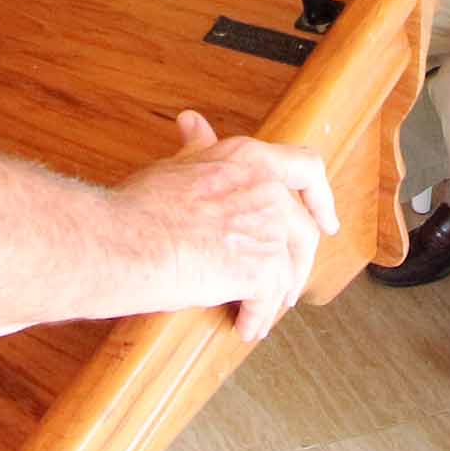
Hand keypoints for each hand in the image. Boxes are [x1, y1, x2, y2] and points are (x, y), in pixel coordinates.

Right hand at [108, 111, 339, 342]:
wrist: (123, 241)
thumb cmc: (138, 206)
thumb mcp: (173, 165)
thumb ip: (197, 149)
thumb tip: (193, 122)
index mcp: (249, 158)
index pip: (306, 168)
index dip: (321, 197)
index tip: (326, 220)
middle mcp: (267, 188)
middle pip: (304, 231)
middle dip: (297, 262)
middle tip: (286, 284)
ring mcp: (268, 229)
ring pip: (289, 270)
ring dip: (275, 296)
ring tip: (259, 312)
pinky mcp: (262, 270)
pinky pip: (268, 301)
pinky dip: (257, 318)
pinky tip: (244, 328)